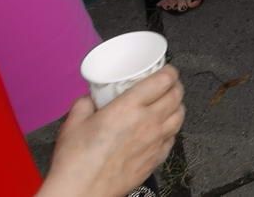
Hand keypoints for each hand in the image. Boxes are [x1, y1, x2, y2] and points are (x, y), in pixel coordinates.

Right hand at [38, 66, 184, 196]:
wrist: (81, 193)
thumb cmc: (76, 162)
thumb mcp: (73, 123)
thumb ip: (84, 104)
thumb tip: (90, 99)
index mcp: (129, 107)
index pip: (163, 80)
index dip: (169, 71)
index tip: (166, 69)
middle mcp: (147, 122)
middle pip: (176, 96)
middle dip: (175, 85)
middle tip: (169, 83)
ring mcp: (154, 142)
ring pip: (180, 117)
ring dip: (178, 106)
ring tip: (169, 103)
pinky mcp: (154, 160)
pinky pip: (173, 139)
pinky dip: (172, 130)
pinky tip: (163, 129)